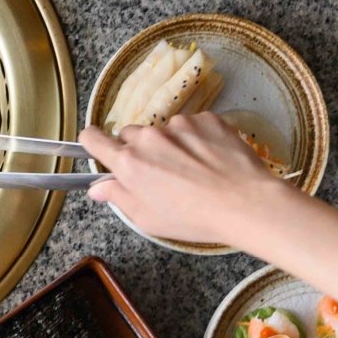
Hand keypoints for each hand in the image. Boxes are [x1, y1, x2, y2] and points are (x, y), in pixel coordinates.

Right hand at [79, 112, 294, 245]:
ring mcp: (178, 124)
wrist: (245, 202)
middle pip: (130, 134)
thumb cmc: (193, 218)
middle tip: (159, 172)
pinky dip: (198, 138)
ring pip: (164, 130)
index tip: (100, 149)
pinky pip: (193, 125)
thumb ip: (118, 198)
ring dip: (171, 144)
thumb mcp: (147, 218)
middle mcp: (149, 137)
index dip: (93, 143)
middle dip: (139, 150)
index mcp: (129, 162)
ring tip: (195, 170)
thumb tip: (98, 188)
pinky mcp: (206, 118)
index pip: (92, 138)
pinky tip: (212, 160)